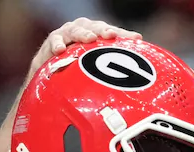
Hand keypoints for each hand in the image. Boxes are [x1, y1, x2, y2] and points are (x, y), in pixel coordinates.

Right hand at [28, 18, 142, 78]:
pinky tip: (60, 50)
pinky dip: (58, 44)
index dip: (124, 35)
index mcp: (99, 35)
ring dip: (83, 34)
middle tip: (111, 35)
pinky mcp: (53, 41)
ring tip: (89, 39)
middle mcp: (85, 30)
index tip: (136, 39)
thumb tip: (140, 82)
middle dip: (104, 31)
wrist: (52, 73)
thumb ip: (113, 70)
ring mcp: (69, 34)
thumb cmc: (78, 68)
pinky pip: (55, 41)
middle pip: (96, 28)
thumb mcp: (97, 68)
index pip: (114, 34)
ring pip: (76, 31)